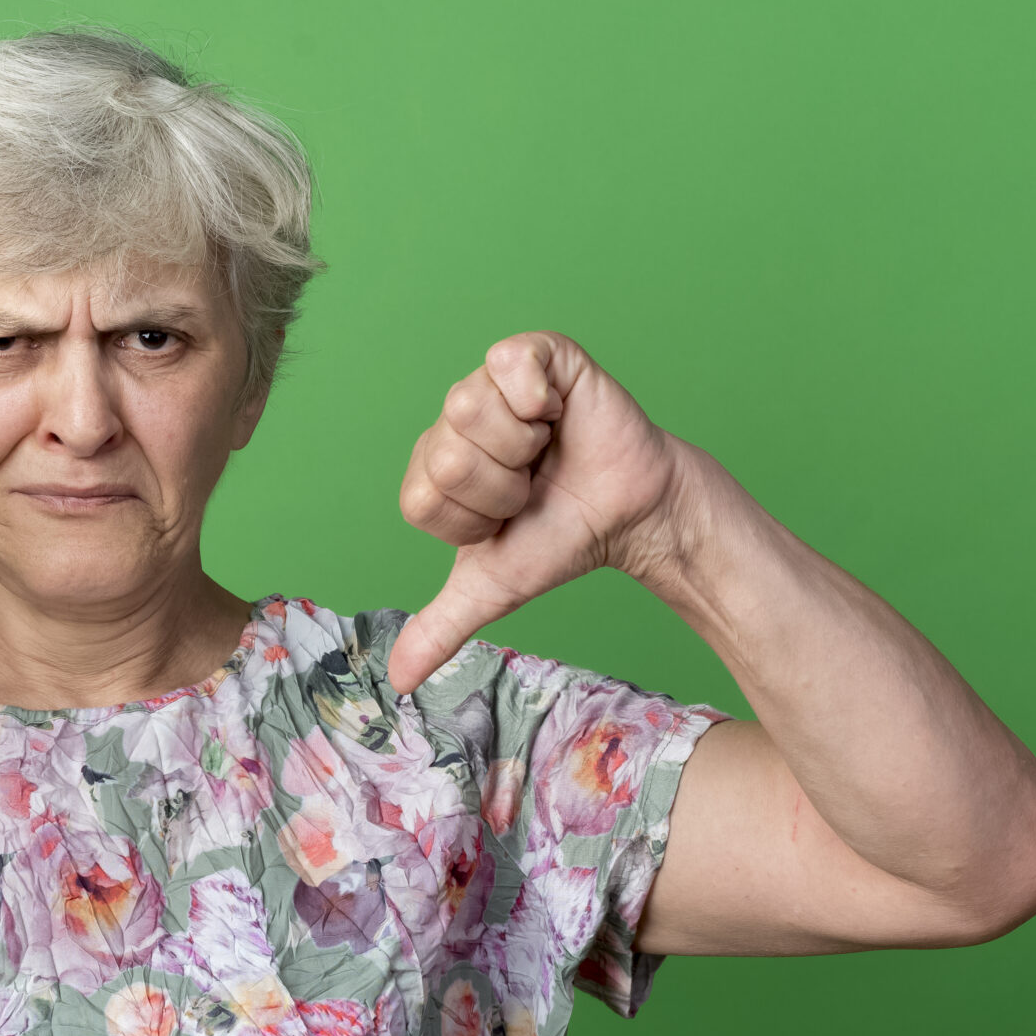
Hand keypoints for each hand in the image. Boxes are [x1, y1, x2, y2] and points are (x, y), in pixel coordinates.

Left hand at [387, 332, 683, 693]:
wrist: (634, 514)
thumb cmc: (562, 537)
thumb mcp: (495, 587)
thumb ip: (442, 626)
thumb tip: (401, 682)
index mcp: (432, 468)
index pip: (422, 498)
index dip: (474, 520)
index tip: (507, 517)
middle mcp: (452, 419)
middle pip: (446, 455)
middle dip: (503, 487)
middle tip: (534, 485)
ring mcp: (490, 381)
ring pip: (469, 410)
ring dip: (523, 448)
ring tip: (547, 451)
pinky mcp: (533, 353)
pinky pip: (507, 361)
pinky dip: (537, 396)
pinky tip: (556, 412)